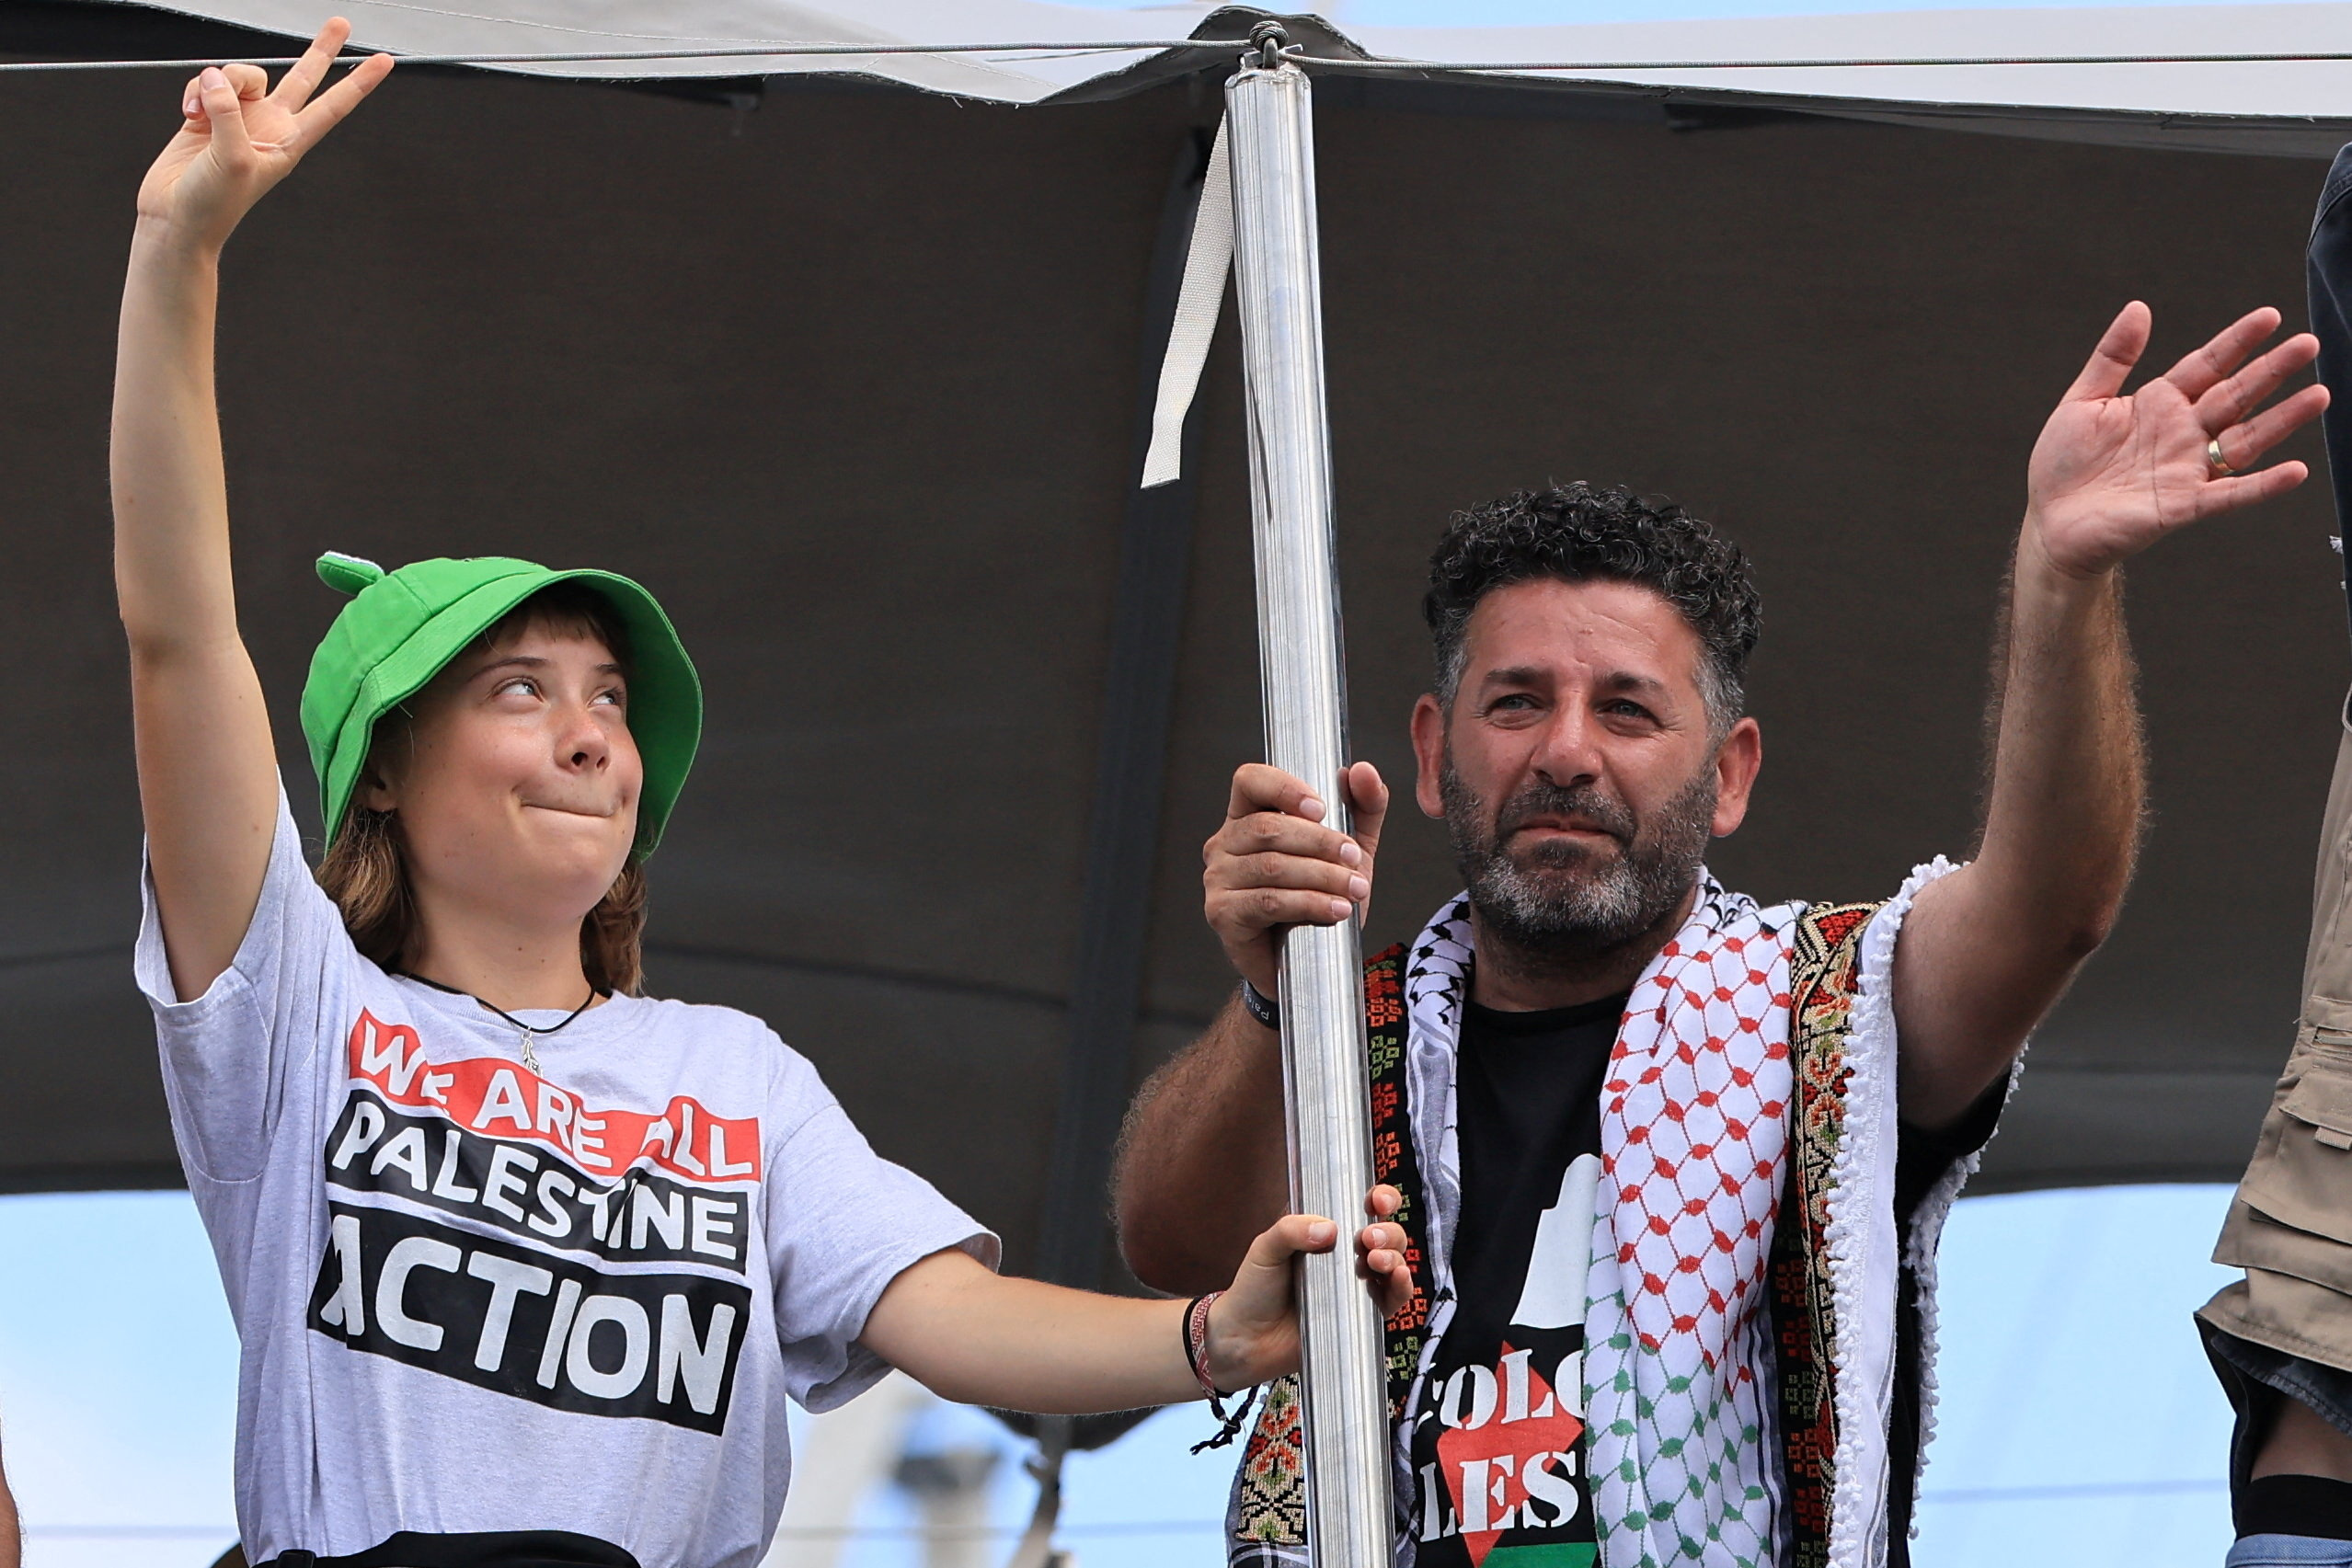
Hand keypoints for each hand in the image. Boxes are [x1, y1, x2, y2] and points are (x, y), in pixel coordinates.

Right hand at [135, 19, 391, 251]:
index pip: (333, 106)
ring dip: (217, 83)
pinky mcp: (208, 114)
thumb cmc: (212, 205)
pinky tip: (187, 114)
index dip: (358, 83)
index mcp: (289, 142)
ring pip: (239, 73)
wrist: (177, 218)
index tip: (383, 63)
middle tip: (341, 24)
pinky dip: (194, 92)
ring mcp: (239, 118)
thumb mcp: (231, 159)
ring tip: (201, 113)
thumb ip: (229, 112)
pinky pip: (205, 83)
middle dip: (321, 49)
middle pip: (303, 78)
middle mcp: (270, 126)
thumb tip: (217, 79)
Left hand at [1202, 1185, 1411, 1391]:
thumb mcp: (1266, 1248)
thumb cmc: (1254, 1288)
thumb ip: (1292, 1230)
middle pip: (1386, 1233)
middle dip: (1387, 1231)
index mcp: (1325, 1230)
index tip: (1377, 1200)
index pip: (1361, 1207)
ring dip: (1394, 1256)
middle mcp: (1346, 1255)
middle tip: (1369, 1238)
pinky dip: (1402, 1287)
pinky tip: (1398, 1278)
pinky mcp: (1362, 1314)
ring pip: (1394, 1262)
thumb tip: (1328, 1229)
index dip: (1379, 1199)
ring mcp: (1357, 1284)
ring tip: (1375, 1259)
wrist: (1247, 1339)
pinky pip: (1393, 1298)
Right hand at [1204, 761, 1387, 997]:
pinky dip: (1308, 903)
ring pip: (1271, 866)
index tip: (1321, 808)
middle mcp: (1224, 843)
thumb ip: (1363, 808)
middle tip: (1354, 858)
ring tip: (1355, 889)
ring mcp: (1218, 879)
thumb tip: (1363, 770)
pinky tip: (1336, 910)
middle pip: (1267, 827)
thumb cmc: (1319, 895)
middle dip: (1319, 842)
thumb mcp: (1350, 849)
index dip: (1283, 787)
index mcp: (1247, 816)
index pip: (1249, 781)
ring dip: (1321, 876)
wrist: (1306, 963)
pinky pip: (1267, 901)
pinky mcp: (1222, 913)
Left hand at [2024, 301, 2327, 578]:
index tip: (2269, 317)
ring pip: (2245, 440)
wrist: (2049, 523)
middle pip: (2236, 395)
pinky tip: (2294, 471)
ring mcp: (2186, 469)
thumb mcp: (2082, 401)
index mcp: (2159, 403)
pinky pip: (2229, 495)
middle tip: (2308, 344)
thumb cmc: (2064, 465)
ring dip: (2282, 420)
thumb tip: (2138, 308)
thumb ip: (2112, 357)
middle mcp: (2182, 433)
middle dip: (2272, 370)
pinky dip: (2262, 485)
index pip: (2208, 365)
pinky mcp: (2181, 506)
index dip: (2237, 342)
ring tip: (2318, 395)